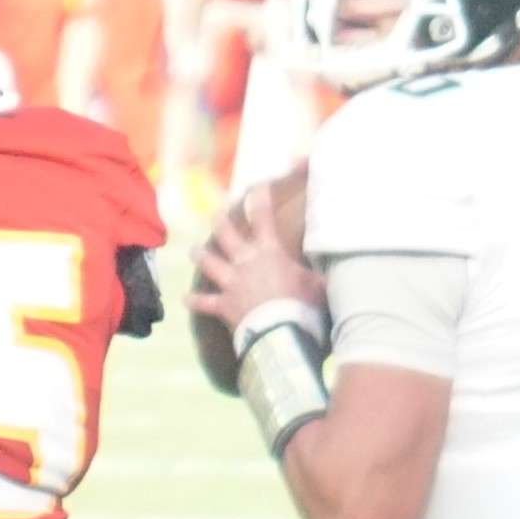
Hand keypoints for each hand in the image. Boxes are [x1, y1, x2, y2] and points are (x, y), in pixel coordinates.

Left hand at [186, 178, 319, 368]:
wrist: (281, 333)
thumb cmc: (303, 306)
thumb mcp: (318, 285)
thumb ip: (317, 273)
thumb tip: (334, 266)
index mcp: (269, 252)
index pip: (264, 217)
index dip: (260, 198)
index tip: (258, 185)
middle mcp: (245, 262)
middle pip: (226, 235)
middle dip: (220, 221)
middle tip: (216, 213)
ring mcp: (231, 283)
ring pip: (209, 262)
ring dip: (200, 255)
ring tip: (193, 250)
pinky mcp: (223, 305)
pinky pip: (204, 302)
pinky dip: (194, 301)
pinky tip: (185, 299)